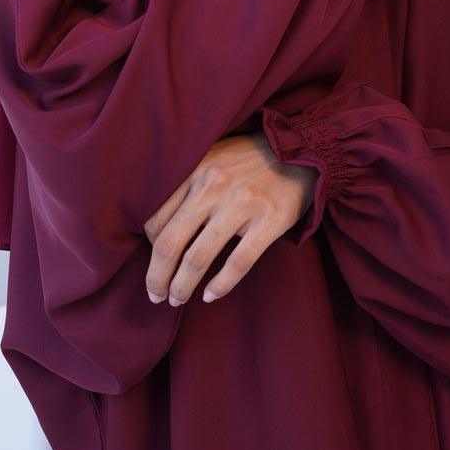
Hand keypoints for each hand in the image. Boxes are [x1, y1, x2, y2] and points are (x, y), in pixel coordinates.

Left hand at [142, 133, 315, 306]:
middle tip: (156, 295)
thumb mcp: (211, 158)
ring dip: (182, 286)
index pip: (155, 220)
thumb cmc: (250, 158)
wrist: (302, 150)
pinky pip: (238, 262)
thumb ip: (185, 184)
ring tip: (177, 300)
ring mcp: (242, 203)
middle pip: (169, 243)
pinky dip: (220, 285)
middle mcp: (213, 185)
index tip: (154, 265)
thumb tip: (155, 227)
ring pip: (198, 258)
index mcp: (195, 169)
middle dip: (157, 277)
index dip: (148, 250)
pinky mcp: (270, 220)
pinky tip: (210, 296)